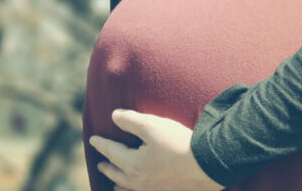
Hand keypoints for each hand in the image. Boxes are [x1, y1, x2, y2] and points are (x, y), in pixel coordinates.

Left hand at [88, 109, 224, 190]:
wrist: (209, 165)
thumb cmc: (179, 144)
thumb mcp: (152, 126)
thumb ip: (130, 120)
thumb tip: (114, 116)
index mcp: (133, 165)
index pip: (111, 152)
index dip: (101, 144)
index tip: (93, 140)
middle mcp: (140, 182)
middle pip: (117, 175)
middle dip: (107, 168)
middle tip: (100, 164)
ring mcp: (154, 190)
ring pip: (130, 189)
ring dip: (119, 184)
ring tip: (115, 184)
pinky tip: (140, 189)